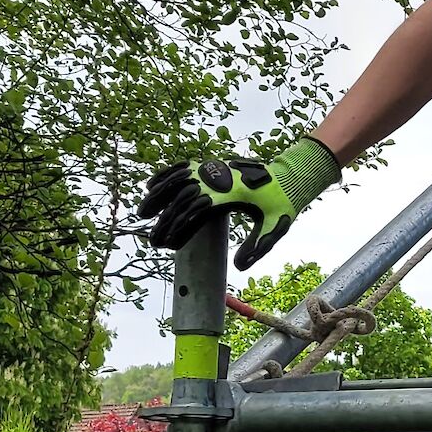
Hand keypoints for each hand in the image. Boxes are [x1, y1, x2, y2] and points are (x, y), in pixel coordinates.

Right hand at [138, 134, 341, 269]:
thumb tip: (239, 266)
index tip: (167, 244)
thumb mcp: (274, 227)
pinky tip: (151, 185)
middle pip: (183, 197)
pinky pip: (185, 167)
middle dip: (164, 219)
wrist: (289, 176)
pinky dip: (167, 175)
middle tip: (152, 240)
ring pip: (178, 180)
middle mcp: (220, 179)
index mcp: (232, 194)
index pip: (197, 211)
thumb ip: (257, 246)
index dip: (179, 228)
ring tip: (142, 212)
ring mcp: (215, 169)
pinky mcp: (214, 165)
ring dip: (158, 195)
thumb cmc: (282, 203)